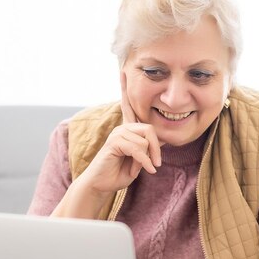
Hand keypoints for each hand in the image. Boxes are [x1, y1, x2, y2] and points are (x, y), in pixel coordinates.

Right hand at [51, 73, 162, 218]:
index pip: (128, 107)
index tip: (122, 72)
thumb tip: (158, 142)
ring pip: (144, 140)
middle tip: (157, 163)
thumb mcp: (139, 162)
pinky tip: (146, 170)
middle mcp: (121, 129)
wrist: (100, 186)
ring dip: (150, 157)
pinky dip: (144, 161)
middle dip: (157, 148)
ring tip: (148, 169)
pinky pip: (137, 148)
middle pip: (149, 129)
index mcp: (126, 131)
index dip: (124, 89)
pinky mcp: (114, 143)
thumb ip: (147, 150)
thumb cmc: (117, 174)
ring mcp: (116, 135)